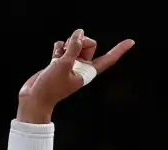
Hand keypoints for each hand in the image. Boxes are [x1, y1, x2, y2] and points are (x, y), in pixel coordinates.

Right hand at [17, 29, 134, 121]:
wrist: (35, 98)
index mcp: (88, 72)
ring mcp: (71, 65)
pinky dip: (59, 47)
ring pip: (75, 44)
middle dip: (80, 41)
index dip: (119, 50)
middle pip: (89, 45)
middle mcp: (82, 68)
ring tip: (59, 55)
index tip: (131, 42)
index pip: (108, 59)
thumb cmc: (50, 87)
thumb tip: (79, 34)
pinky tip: (54, 53)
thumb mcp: (63, 65)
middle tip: (70, 46)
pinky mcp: (60, 62)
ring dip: (67, 44)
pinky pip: (63, 47)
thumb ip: (73, 48)